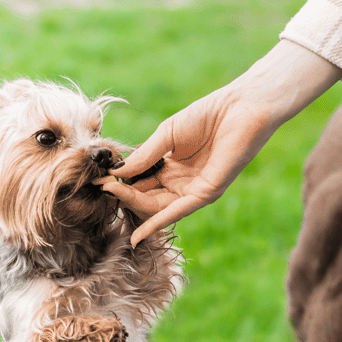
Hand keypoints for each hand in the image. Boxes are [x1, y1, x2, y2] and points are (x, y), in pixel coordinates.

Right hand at [98, 41, 341, 245]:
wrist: (241, 108)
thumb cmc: (207, 115)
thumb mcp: (166, 135)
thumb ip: (144, 156)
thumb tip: (117, 172)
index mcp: (171, 167)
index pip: (140, 181)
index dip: (120, 182)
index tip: (99, 180)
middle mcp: (181, 183)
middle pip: (146, 197)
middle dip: (124, 195)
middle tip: (102, 188)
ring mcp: (193, 191)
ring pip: (157, 206)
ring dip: (134, 204)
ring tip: (112, 195)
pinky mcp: (206, 194)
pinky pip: (177, 212)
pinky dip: (157, 223)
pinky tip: (140, 233)